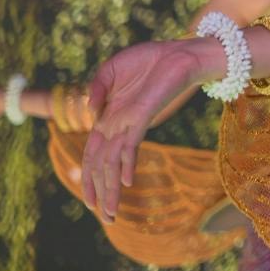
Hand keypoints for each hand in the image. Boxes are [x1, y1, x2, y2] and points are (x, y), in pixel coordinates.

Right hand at [81, 40, 215, 219]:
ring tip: (112, 214)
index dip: (88, 175)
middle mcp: (120, 124)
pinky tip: (126, 182)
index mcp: (110, 117)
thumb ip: (96, 88)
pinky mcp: (145, 115)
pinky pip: (132, 143)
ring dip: (112, 188)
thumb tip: (90, 112)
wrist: (180, 51)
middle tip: (106, 219)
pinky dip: (127, 163)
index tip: (89, 200)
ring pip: (115, 161)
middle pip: (103, 164)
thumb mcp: (112, 69)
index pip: (94, 153)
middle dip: (101, 192)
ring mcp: (132, 121)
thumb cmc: (150, 58)